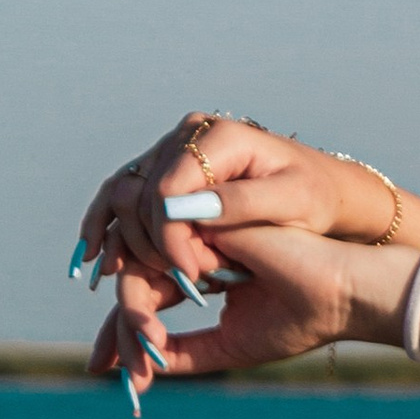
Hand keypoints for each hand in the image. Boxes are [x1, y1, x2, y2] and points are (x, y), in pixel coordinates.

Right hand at [73, 115, 386, 303]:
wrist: (322, 190)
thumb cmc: (315, 196)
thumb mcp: (291, 202)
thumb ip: (240, 203)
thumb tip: (181, 210)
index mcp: (219, 138)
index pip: (169, 187)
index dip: (171, 235)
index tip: (190, 275)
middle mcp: (189, 135)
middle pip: (142, 191)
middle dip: (151, 243)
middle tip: (179, 283)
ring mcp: (175, 150)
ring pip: (126, 193)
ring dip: (118, 236)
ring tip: (116, 275)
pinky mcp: (169, 169)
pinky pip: (126, 196)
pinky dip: (109, 226)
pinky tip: (97, 258)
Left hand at [87, 226, 411, 411]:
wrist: (340, 293)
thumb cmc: (299, 318)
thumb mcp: (231, 346)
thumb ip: (185, 352)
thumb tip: (142, 367)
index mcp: (202, 271)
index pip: (149, 296)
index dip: (124, 333)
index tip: (111, 373)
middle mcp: (193, 249)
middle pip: (134, 285)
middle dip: (120, 331)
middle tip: (116, 372)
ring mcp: (197, 234)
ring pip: (137, 273)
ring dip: (130, 321)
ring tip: (144, 357)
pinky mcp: (202, 225)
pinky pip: (153, 262)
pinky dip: (145, 302)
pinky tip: (152, 334)